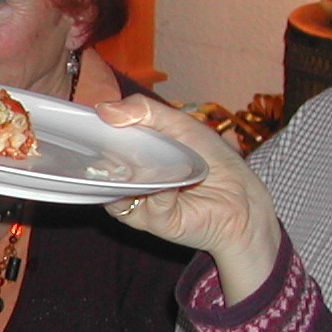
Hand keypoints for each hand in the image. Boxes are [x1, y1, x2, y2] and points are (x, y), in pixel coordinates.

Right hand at [95, 96, 279, 301]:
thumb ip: (144, 110)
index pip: (101, 144)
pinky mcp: (153, 222)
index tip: (89, 121)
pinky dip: (159, 192)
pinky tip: (174, 184)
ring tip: (142, 164)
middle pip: (102, 169)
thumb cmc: (212, 159)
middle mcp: (129, 180)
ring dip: (129, 175)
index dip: (93, 133)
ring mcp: (138, 203)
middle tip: (105, 143)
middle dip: (102, 157)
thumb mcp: (178, 124)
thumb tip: (104, 109)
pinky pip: (146, 204)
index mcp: (131, 156)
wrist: (242, 197)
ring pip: (117, 189)